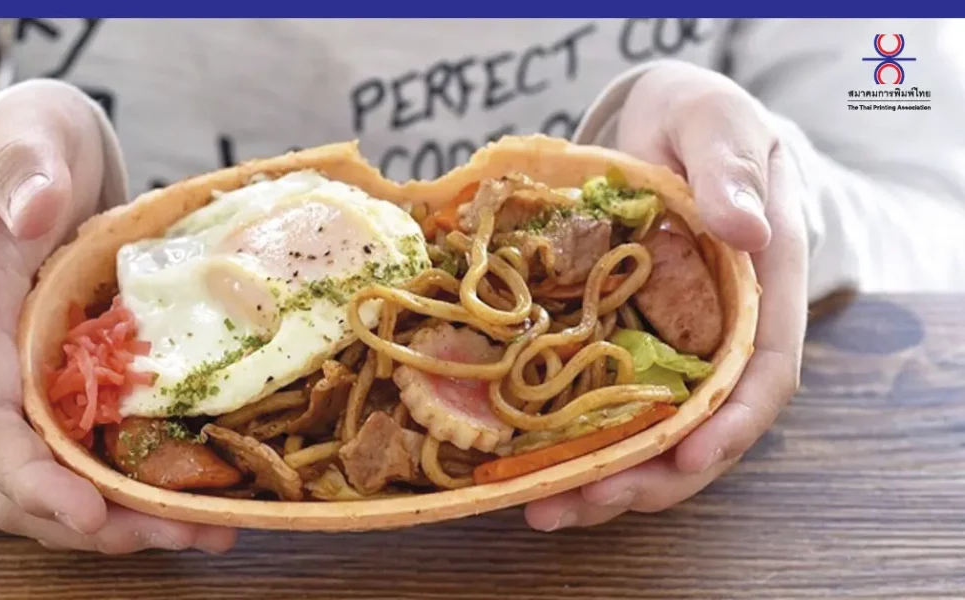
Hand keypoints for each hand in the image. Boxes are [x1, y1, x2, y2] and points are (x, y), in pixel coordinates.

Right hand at [0, 80, 235, 552]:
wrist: (41, 159)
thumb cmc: (27, 143)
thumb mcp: (24, 131)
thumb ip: (21, 164)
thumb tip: (37, 210)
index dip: (32, 479)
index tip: (91, 514)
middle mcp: (3, 369)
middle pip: (27, 480)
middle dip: (99, 522)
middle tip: (188, 533)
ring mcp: (45, 381)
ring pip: (71, 480)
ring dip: (137, 517)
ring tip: (218, 529)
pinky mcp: (88, 382)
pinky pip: (110, 449)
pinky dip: (156, 481)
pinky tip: (218, 489)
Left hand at [525, 62, 807, 530]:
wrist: (664, 122)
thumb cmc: (701, 120)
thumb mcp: (717, 124)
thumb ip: (731, 170)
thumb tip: (745, 228)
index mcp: (763, 287)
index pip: (765, 371)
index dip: (732, 423)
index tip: (690, 457)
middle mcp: (723, 330)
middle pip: (703, 426)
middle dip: (650, 475)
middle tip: (580, 502)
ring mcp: (674, 343)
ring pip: (652, 429)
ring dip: (603, 476)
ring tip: (541, 507)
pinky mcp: (627, 342)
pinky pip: (608, 401)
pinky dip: (574, 439)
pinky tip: (527, 466)